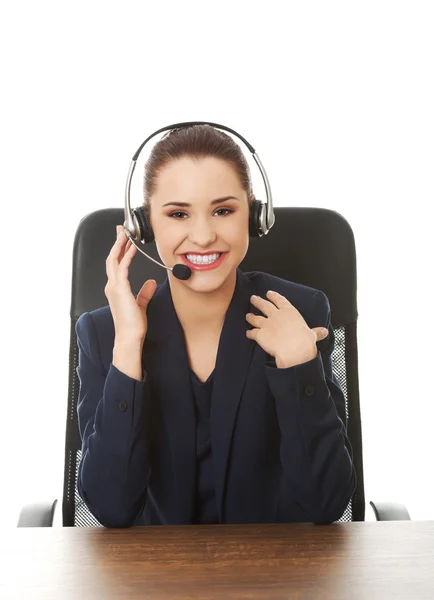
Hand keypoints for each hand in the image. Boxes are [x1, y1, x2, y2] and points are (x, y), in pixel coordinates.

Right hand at [105, 225, 156, 341]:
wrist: (129, 337)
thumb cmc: (133, 326)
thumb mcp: (141, 306)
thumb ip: (144, 294)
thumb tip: (150, 283)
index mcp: (116, 290)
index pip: (116, 265)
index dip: (120, 251)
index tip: (125, 241)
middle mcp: (112, 286)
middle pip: (111, 258)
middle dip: (117, 243)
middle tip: (122, 230)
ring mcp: (114, 287)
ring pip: (114, 260)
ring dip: (120, 245)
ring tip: (125, 233)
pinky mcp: (120, 289)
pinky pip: (122, 268)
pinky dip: (127, 256)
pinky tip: (132, 248)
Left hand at [245, 290, 328, 367]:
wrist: (294, 350)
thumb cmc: (304, 342)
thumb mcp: (312, 334)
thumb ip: (316, 332)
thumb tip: (324, 332)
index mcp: (290, 312)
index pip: (280, 300)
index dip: (274, 296)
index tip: (269, 293)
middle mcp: (277, 316)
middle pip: (264, 305)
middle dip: (258, 301)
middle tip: (253, 298)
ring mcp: (267, 324)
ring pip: (256, 318)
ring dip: (251, 316)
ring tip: (248, 315)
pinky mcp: (260, 334)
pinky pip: (252, 332)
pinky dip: (249, 333)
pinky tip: (248, 333)